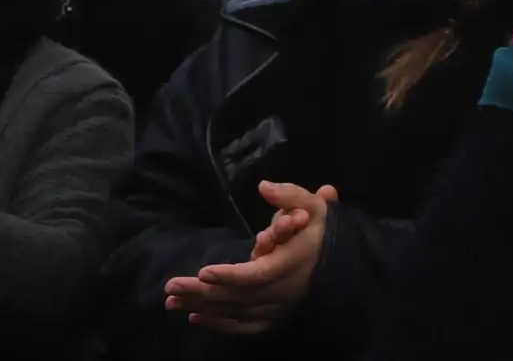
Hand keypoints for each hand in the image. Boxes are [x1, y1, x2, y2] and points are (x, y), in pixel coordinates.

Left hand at [162, 182, 338, 334]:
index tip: (203, 271)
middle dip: (201, 292)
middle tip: (170, 286)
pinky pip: (242, 326)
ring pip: (235, 313)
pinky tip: (195, 317)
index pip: (256, 276)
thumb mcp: (312, 207)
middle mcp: (282, 293)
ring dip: (202, 308)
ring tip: (172, 301)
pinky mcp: (273, 319)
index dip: (229, 276)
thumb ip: (290, 195)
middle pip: (236, 297)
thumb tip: (264, 185)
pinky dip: (218, 324)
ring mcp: (277, 310)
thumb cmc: (321, 233)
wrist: (342, 268)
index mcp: (290, 265)